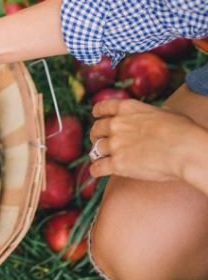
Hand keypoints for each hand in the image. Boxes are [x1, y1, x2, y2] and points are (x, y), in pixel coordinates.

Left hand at [89, 98, 207, 182]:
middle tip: (99, 141)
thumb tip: (160, 114)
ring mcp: (115, 144)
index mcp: (127, 109)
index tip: (96, 116)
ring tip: (99, 158)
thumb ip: (154, 113)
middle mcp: (117, 124)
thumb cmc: (181, 130)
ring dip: (97, 154)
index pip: (104, 107)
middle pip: (96, 129)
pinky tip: (96, 172)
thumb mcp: (166, 112)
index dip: (98, 113)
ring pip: (96, 149)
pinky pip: (98, 167)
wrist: (183, 149)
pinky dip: (96, 170)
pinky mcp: (117, 164)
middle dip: (96, 135)